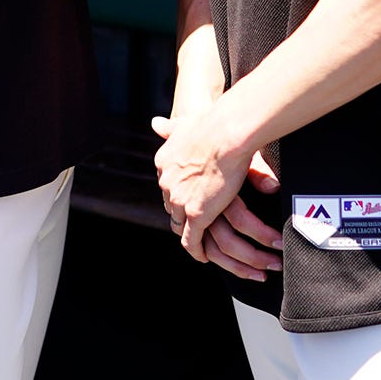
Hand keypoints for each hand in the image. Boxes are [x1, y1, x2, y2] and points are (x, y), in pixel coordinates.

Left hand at [149, 111, 276, 267]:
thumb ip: (169, 127)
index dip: (177, 194)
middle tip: (193, 223)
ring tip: (200, 244)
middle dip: (181, 215)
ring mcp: (180, 201)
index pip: (167, 186)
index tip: (186, 199)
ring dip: (189, 236)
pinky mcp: (197, 214)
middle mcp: (167, 183)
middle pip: (171, 207)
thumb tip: (155, 123)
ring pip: (180, 226)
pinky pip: (192, 241)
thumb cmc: (212, 123)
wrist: (225, 132)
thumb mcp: (183, 122)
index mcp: (164, 162)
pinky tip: (203, 256)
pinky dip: (196, 250)